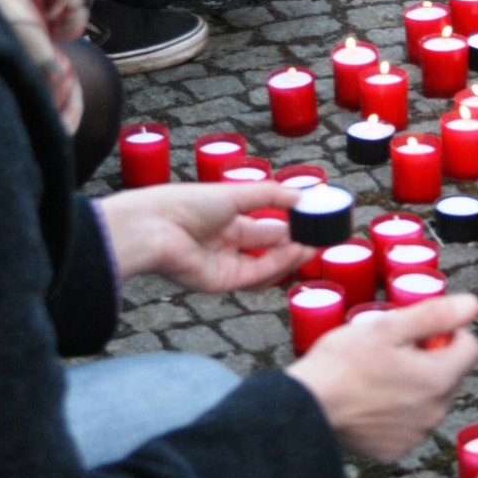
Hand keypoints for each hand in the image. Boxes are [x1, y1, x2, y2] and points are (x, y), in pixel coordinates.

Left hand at [98, 181, 312, 291]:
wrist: (157, 226)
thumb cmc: (189, 203)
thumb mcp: (236, 193)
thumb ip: (271, 195)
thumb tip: (303, 194)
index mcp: (225, 220)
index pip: (264, 225)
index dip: (289, 224)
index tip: (312, 220)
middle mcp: (226, 244)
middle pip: (267, 247)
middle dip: (294, 243)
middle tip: (320, 236)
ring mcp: (224, 265)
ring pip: (265, 265)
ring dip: (289, 256)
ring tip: (313, 245)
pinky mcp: (221, 283)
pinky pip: (254, 277)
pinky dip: (276, 266)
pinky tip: (295, 252)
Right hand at [287, 294, 477, 460]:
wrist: (307, 410)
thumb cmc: (343, 363)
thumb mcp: (387, 328)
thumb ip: (434, 314)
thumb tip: (472, 304)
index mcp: (439, 378)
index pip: (471, 347)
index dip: (448, 331)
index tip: (419, 330)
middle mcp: (436, 411)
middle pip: (450, 374)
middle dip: (430, 359)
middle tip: (392, 350)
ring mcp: (417, 434)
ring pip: (430, 400)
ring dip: (415, 386)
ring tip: (378, 376)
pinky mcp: (397, 450)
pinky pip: (410, 424)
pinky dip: (399, 412)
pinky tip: (372, 402)